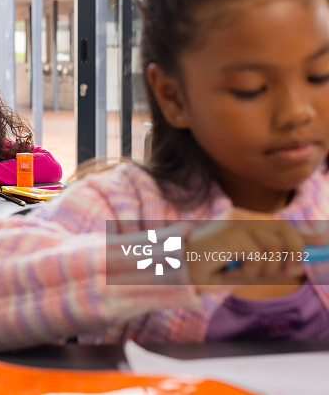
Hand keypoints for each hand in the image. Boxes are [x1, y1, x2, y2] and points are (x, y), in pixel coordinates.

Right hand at [185, 208, 326, 291]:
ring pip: (273, 249)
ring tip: (238, 273)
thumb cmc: (206, 268)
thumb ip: (269, 265)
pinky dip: (246, 272)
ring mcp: (235, 222)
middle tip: (280, 273)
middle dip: (291, 255)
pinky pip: (257, 258)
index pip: (281, 225)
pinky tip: (228, 271)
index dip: (301, 238)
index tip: (315, 251)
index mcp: (243, 220)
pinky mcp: (231, 233)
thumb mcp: (243, 268)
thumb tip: (298, 267)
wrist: (176, 267)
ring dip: (261, 270)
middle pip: (285, 232)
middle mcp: (241, 216)